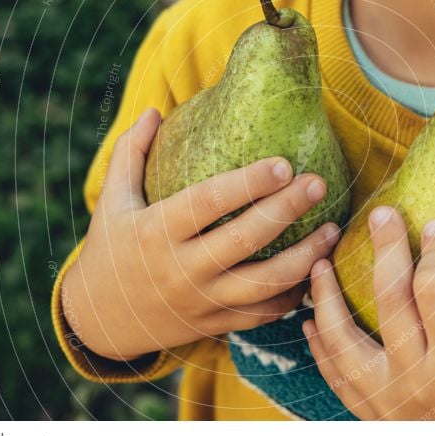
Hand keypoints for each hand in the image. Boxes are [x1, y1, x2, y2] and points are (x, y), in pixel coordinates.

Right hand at [62, 108, 339, 360]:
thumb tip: (153, 110)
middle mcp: (181, 269)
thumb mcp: (111, 202)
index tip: (284, 163)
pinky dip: (292, 293)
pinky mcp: (216, 325)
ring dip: (304, 258)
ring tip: (332, 230)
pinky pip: (262, 313)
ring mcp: (202, 302)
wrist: (101, 321)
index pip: (208, 203)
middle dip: (287, 210)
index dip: (248, 183)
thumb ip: (130, 155)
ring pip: (263, 284)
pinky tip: (314, 268)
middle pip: (245, 240)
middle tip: (319, 183)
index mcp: (157, 232)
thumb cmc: (111, 250)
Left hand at [303, 206, 434, 419]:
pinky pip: (337, 379)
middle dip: (384, 250)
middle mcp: (419, 381)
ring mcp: (391, 402)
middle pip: (389, 301)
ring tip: (319, 264)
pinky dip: (321, 348)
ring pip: (342, 342)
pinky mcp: (377, 417)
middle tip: (380, 215)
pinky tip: (311, 322)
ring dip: (325, 299)